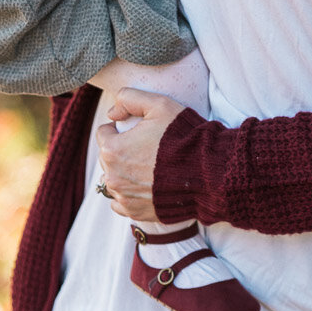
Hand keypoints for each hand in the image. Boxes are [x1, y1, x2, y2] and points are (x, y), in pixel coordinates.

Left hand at [95, 87, 184, 220]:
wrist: (208, 173)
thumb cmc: (183, 137)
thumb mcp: (159, 104)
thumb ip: (129, 98)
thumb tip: (112, 113)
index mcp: (113, 150)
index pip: (103, 134)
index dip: (120, 128)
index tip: (137, 130)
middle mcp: (113, 177)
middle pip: (107, 158)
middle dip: (121, 150)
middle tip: (146, 147)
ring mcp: (124, 197)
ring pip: (114, 180)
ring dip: (124, 173)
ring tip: (148, 167)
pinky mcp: (136, 212)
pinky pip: (121, 203)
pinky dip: (129, 195)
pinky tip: (146, 186)